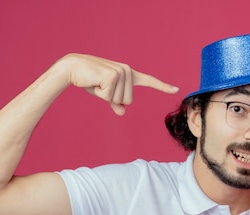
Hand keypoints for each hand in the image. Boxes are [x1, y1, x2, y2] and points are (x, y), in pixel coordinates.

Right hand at [61, 53, 178, 114]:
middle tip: (101, 86)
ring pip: (119, 100)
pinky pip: (109, 97)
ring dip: (105, 96)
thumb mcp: (104, 94)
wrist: (73, 68)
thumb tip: (123, 111)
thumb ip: (115, 102)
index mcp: (129, 74)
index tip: (176, 89)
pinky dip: (100, 94)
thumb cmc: (89, 80)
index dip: (162, 86)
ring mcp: (122, 72)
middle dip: (113, 99)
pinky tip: (94, 82)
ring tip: (97, 82)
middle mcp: (128, 71)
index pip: (149, 81)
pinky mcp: (113, 76)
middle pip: (128, 101)